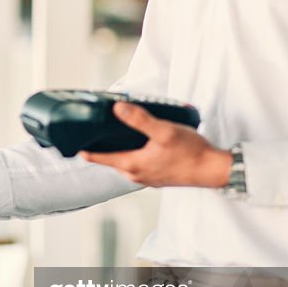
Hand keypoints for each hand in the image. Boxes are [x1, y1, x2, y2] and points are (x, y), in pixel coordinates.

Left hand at [79, 102, 231, 187]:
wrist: (213, 170)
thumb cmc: (191, 153)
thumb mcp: (163, 131)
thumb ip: (139, 120)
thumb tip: (117, 109)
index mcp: (132, 165)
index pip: (99, 158)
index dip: (86, 149)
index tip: (74, 142)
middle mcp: (136, 175)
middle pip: (111, 160)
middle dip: (102, 147)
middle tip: (96, 131)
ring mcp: (146, 177)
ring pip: (125, 162)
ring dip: (119, 150)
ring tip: (118, 133)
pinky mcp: (157, 177)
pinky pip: (138, 165)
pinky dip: (134, 154)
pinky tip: (142, 143)